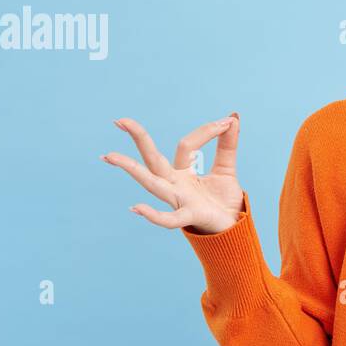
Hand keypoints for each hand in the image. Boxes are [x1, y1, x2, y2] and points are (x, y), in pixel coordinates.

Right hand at [102, 113, 244, 234]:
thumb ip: (227, 145)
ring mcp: (179, 200)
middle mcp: (175, 184)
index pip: (186, 144)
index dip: (207, 131)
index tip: (227, 122)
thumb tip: (232, 117)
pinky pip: (169, 219)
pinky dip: (153, 215)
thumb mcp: (226, 168)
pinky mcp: (190, 216)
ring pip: (152, 183)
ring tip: (110, 156)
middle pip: (153, 159)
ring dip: (132, 169)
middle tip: (119, 120)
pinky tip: (136, 208)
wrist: (235, 228)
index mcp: (182, 171)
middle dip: (138, 138)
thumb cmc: (224, 201)